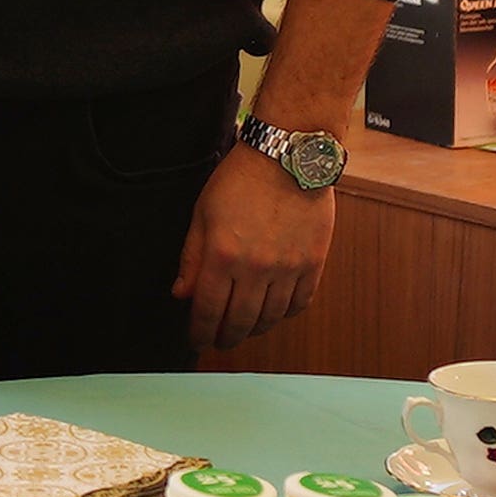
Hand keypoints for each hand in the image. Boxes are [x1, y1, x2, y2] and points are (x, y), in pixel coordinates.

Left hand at [173, 141, 335, 350]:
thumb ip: (192, 257)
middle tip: (220, 340)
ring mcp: (288, 267)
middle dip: (226, 337)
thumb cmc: (240, 179)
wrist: (287, 155)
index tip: (198, 341)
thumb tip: (182, 293)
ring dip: (255, 328)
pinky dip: (285, 314)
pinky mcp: (313, 262)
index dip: (201, 332)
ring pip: (271, 317)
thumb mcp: (202, 213)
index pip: (208, 310)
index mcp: (223, 256)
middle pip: (240, 321)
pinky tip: (275, 311)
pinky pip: (299, 303)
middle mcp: (256, 268)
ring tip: (246, 328)